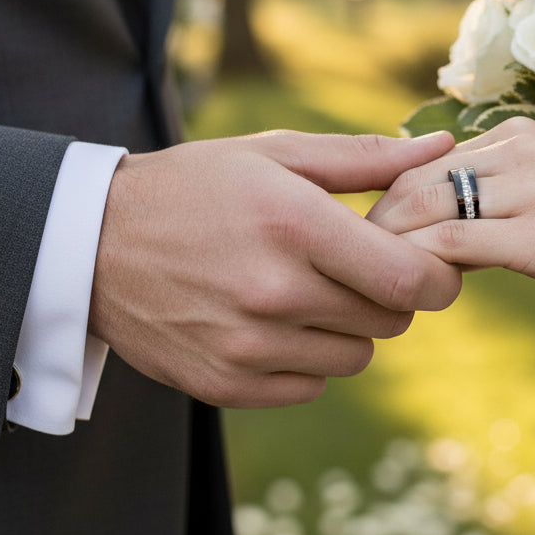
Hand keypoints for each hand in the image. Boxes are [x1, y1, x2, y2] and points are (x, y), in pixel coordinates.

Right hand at [89, 130, 461, 407]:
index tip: (427, 264)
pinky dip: (307, 358)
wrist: (93, 243)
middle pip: (391, 321)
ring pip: (355, 356)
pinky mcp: (225, 384)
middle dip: (388, 294)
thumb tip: (441, 149)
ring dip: (347, 327)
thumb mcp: (275, 153)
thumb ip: (365, 157)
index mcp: (295, 226)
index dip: (437, 277)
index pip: (411, 281)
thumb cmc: (195, 187)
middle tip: (352, 265)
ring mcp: (247, 347)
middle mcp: (275, 293)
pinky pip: (310, 385)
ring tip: (306, 289)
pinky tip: (273, 322)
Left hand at [369, 117, 534, 322]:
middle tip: (354, 272)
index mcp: (521, 138)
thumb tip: (448, 235)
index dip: (388, 203)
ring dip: (387, 251)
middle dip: (374, 226)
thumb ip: (505, 206)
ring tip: (378, 289)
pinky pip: (449, 244)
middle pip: (410, 181)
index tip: (368, 243)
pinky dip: (420, 269)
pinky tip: (420, 298)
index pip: (424, 162)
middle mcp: (520, 150)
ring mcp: (530, 188)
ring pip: (421, 208)